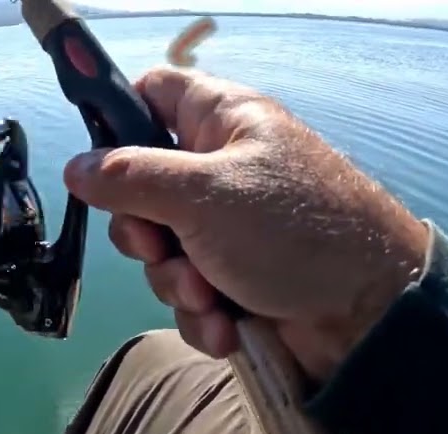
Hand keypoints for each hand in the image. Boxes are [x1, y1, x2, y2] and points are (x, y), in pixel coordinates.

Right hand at [63, 67, 432, 380]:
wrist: (372, 317)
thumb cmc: (293, 232)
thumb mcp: (201, 195)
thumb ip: (129, 176)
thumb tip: (75, 167)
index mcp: (223, 123)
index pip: (154, 92)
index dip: (118, 117)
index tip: (98, 160)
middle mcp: (223, 170)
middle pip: (141, 187)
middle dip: (145, 233)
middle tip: (160, 246)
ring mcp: (229, 228)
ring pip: (162, 251)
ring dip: (175, 282)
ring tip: (210, 297)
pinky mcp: (235, 281)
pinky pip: (188, 293)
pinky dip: (201, 313)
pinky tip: (225, 326)